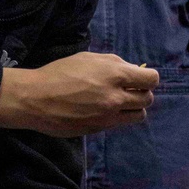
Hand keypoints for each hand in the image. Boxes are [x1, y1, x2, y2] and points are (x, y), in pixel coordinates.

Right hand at [0, 53, 158, 135]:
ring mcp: (109, 116)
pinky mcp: (100, 129)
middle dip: (141, 93)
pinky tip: (104, 110)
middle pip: (148, 99)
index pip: (151, 79)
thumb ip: (114, 65)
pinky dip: (118, 117)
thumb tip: (131, 71)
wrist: (36, 98)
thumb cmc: (60, 73)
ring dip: (133, 109)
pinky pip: (120, 124)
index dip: (148, 78)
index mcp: (115, 74)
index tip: (139, 79)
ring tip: (119, 103)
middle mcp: (117, 97)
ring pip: (138, 115)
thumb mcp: (89, 58)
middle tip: (128, 91)